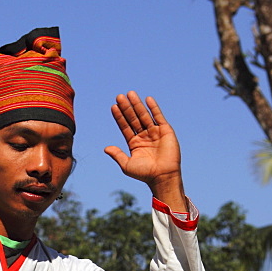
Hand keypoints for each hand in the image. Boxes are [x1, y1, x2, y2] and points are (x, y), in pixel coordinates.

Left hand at [105, 92, 186, 210]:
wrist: (162, 176)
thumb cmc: (145, 174)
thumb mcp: (127, 165)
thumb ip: (117, 155)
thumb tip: (105, 148)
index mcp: (135, 144)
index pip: (125, 127)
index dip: (119, 117)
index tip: (113, 106)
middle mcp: (144, 136)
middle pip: (133, 118)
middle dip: (126, 108)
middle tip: (119, 96)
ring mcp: (155, 133)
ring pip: (144, 115)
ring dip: (137, 105)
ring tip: (130, 94)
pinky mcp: (165, 131)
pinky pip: (158, 117)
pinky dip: (153, 108)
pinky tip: (147, 99)